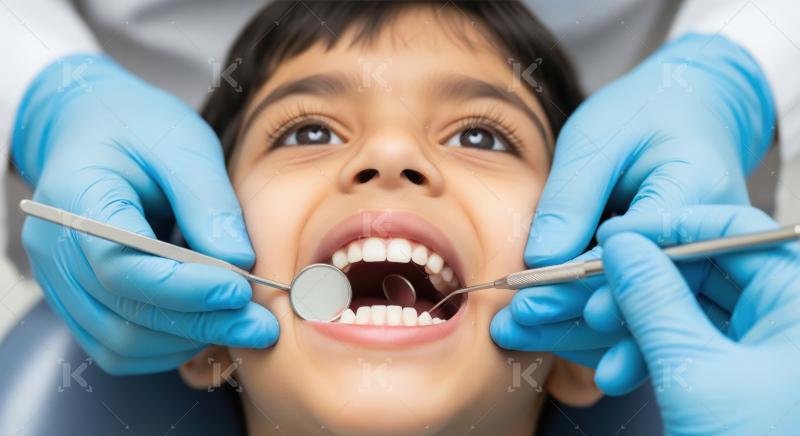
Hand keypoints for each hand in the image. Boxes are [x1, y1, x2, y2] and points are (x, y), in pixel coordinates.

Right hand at [12, 54, 277, 373]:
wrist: (91, 128)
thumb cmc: (138, 128)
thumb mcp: (182, 144)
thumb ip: (208, 201)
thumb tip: (240, 262)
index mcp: (75, 199)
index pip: (122, 265)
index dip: (185, 287)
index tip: (240, 289)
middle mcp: (58, 251)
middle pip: (126, 311)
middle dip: (201, 324)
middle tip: (262, 325)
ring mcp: (62, 282)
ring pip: (121, 342)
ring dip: (187, 341)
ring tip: (242, 325)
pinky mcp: (80, 300)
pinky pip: (117, 345)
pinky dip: (167, 345)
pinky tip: (208, 325)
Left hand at [491, 33, 775, 392]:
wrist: (690, 113)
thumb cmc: (641, 116)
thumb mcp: (599, 137)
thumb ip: (573, 197)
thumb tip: (541, 261)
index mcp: (699, 195)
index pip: (637, 253)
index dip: (580, 283)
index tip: (530, 303)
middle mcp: (711, 244)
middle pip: (640, 299)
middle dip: (571, 319)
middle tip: (513, 328)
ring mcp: (700, 268)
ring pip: (637, 318)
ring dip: (576, 334)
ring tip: (516, 335)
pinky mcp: (679, 281)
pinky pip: (637, 314)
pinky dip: (591, 327)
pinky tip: (545, 333)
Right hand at [602, 205, 799, 434]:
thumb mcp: (696, 373)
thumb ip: (654, 301)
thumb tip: (622, 247)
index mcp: (797, 297)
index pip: (729, 227)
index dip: (666, 225)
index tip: (613, 237)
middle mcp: (784, 312)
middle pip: (700, 266)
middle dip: (637, 278)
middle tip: (586, 287)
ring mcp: (762, 346)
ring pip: (686, 306)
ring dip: (632, 319)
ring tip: (588, 332)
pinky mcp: (738, 374)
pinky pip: (686, 341)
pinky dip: (647, 350)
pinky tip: (614, 369)